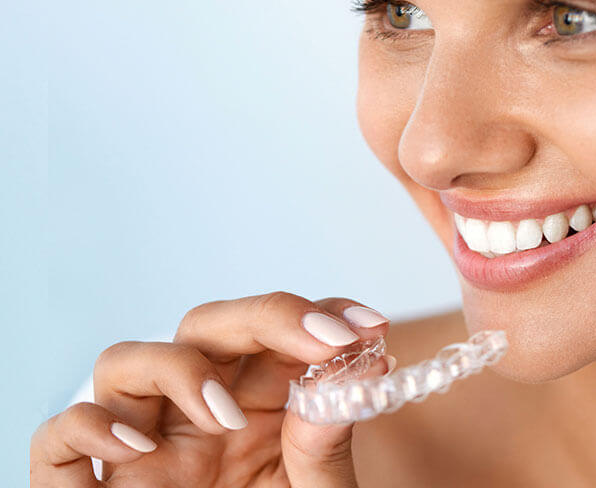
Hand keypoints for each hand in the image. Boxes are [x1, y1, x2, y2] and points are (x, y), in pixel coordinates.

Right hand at [30, 291, 391, 486]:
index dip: (322, 313)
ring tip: (229, 419)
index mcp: (261, 409)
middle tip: (328, 340)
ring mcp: (143, 448)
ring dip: (178, 368)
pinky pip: (58, 438)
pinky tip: (141, 450)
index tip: (370, 325)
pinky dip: (87, 429)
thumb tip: (351, 368)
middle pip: (207, 329)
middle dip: (268, 318)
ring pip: (124, 362)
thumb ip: (328, 443)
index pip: (279, 333)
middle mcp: (199, 416)